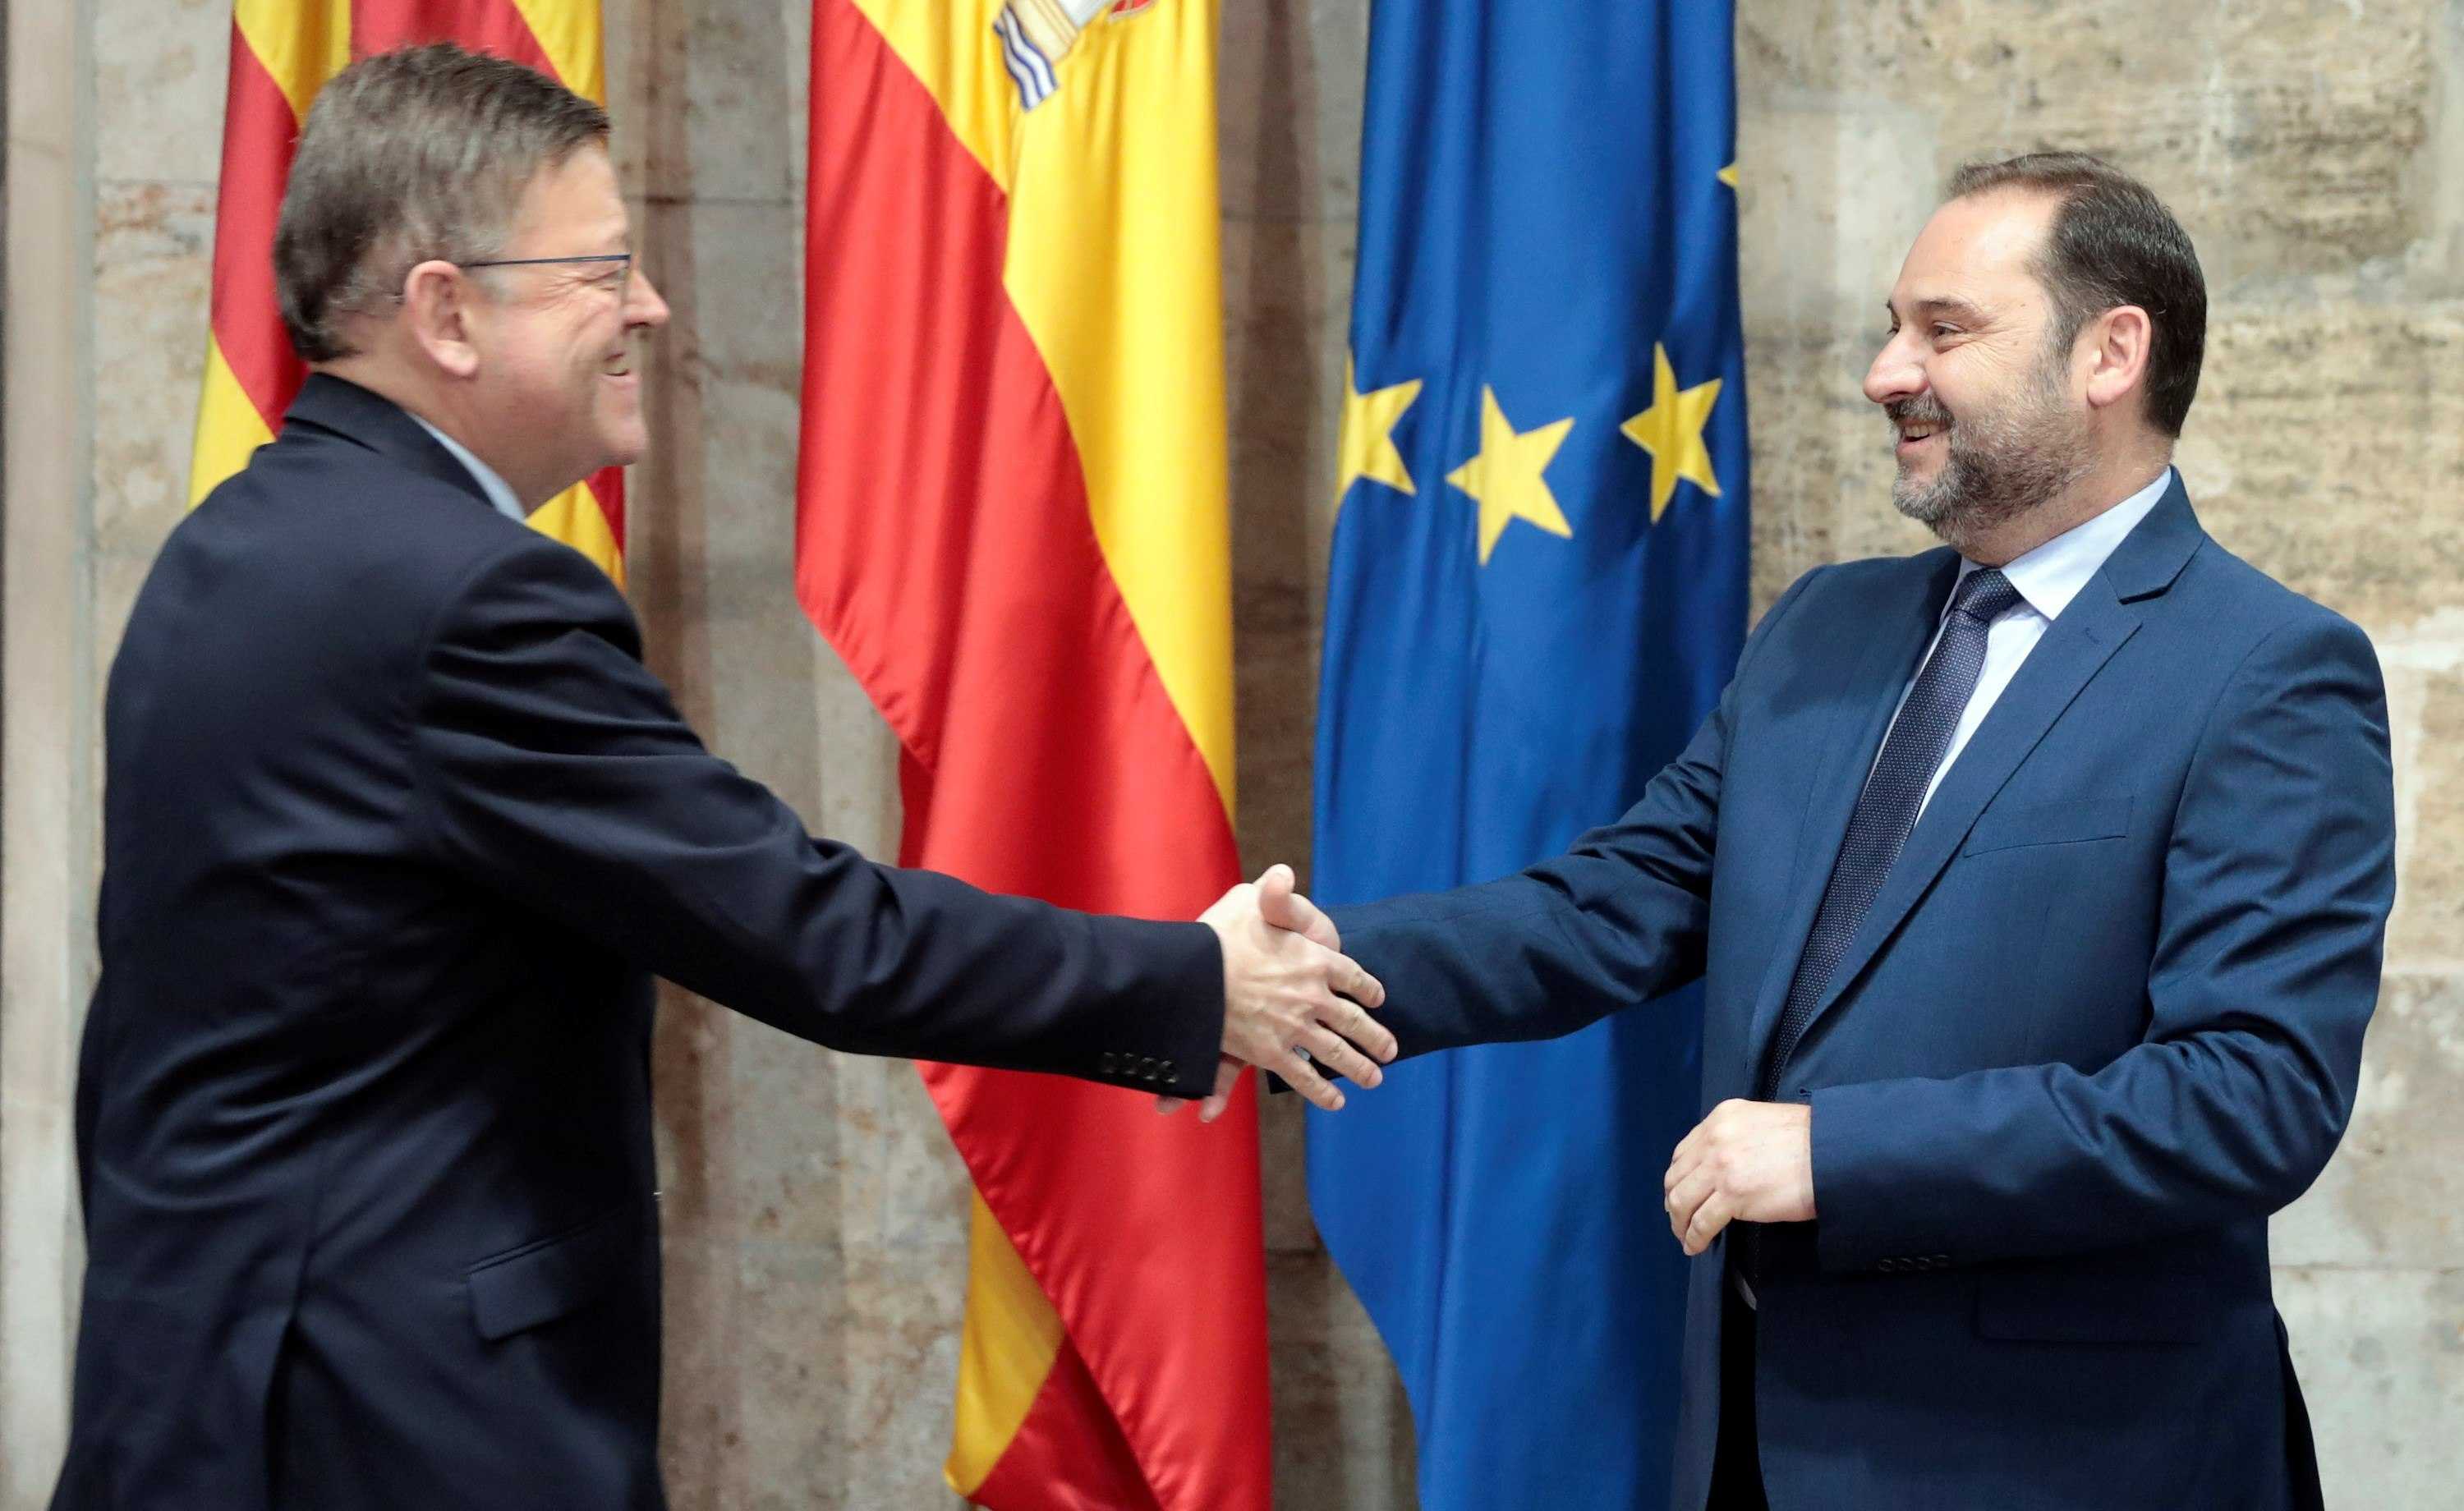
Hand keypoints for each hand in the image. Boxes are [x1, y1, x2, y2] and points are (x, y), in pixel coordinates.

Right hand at [1165, 864, 1391, 1118]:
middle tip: (1390, 1051)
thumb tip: (1283, 874)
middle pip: (1354, 1021)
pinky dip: (1321, 1090)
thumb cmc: (1219, 933)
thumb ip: (1273, 890)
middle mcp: (1313, 995)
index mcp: (1314, 958)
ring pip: (1336, 1052)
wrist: (1193, 975)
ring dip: (1359, 1067)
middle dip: (1374, 1037)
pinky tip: (1336, 1100)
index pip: (1353, 976)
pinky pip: (1304, 1076)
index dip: (1367, 989)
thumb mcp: (1249, 898)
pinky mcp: (1272, 1052)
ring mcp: (1295, 1026)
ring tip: (1375, 1078)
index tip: (1377, 999)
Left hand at [1662, 1099, 1815, 1255]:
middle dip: (1674, 1202)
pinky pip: (1701, 1223)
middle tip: (1679, 1220)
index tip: (1681, 1193)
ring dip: (1679, 1223)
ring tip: (1685, 1237)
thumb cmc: (1809, 1141)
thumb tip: (1726, 1167)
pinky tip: (1695, 1246)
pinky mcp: (1733, 1195)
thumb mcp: (1763, 1124)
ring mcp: (1721, 1167)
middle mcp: (1714, 1139)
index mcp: (1722, 1117)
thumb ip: (1737, 1138)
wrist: (1833, 1153)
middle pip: (1676, 1177)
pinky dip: (1693, 1238)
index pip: (1684, 1152)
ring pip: (1681, 1201)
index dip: (1679, 1177)